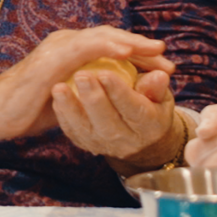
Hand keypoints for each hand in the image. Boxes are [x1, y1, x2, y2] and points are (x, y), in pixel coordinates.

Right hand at [0, 26, 171, 139]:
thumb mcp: (68, 99)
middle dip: (141, 46)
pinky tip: (127, 52)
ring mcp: (57, 46)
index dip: (137, 53)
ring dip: (132, 43)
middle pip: (111, 36)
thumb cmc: (26, 108)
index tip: (162, 68)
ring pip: (102, 36)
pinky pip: (85, 47)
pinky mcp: (52, 57)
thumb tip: (111, 98)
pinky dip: (108, 46)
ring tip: (156, 51)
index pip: (109, 45)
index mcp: (68, 49)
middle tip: (167, 59)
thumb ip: (88, 92)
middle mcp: (64, 41)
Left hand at [51, 57, 180, 166]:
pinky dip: (63, 115)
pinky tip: (56, 98)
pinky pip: (72, 131)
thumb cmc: (151, 107)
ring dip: (70, 108)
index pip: (134, 110)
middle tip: (82, 75)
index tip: (106, 73)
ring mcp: (103, 143)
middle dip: (93, 99)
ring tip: (59, 88)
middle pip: (108, 122)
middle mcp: (126, 140)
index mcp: (148, 126)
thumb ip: (156, 88)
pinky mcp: (86, 143)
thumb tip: (159, 75)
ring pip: (85, 129)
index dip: (120, 92)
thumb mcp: (161, 98)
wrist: (141, 139)